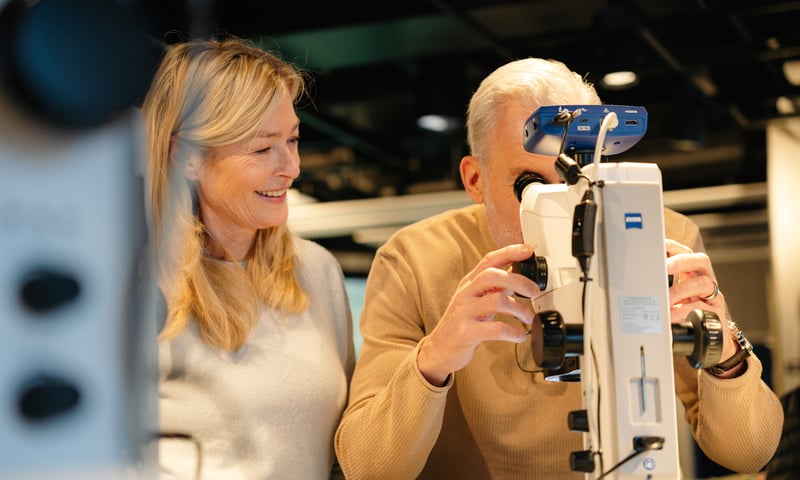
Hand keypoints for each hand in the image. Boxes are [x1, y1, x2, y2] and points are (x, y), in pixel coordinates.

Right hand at [416, 244, 539, 385]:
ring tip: (528, 318)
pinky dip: (513, 332)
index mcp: (469, 283)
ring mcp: (464, 312)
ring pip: (497, 301)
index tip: (529, 250)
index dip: (510, 252)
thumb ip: (495, 287)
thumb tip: (517, 274)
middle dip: (520, 281)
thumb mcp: (476, 300)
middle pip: (493, 276)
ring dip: (520, 310)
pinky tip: (519, 335)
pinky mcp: (466, 332)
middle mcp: (465, 294)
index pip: (489, 260)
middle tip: (535, 292)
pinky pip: (495, 329)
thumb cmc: (461, 323)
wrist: (439, 349)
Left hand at [665, 239, 737, 365]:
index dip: (675, 247)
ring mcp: (714, 296)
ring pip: (704, 283)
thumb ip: (662, 289)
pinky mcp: (718, 313)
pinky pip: (704, 308)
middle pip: (701, 261)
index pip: (686, 253)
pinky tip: (673, 315)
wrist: (711, 340)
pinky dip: (687, 311)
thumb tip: (637, 288)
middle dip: (681, 261)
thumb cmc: (688, 315)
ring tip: (666, 299)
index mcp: (693, 273)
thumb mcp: (674, 299)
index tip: (661, 245)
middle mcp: (706, 280)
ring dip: (681, 290)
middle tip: (665, 267)